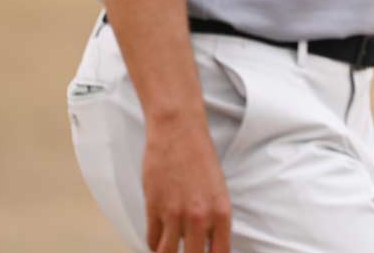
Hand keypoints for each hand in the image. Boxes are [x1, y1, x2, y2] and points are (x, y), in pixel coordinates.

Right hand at [142, 115, 231, 252]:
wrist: (178, 132)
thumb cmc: (200, 157)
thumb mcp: (218, 190)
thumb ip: (213, 218)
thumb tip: (208, 241)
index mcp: (221, 212)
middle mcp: (199, 217)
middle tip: (187, 251)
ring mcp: (175, 214)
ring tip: (170, 250)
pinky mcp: (154, 207)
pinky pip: (152, 239)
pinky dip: (155, 244)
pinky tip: (158, 241)